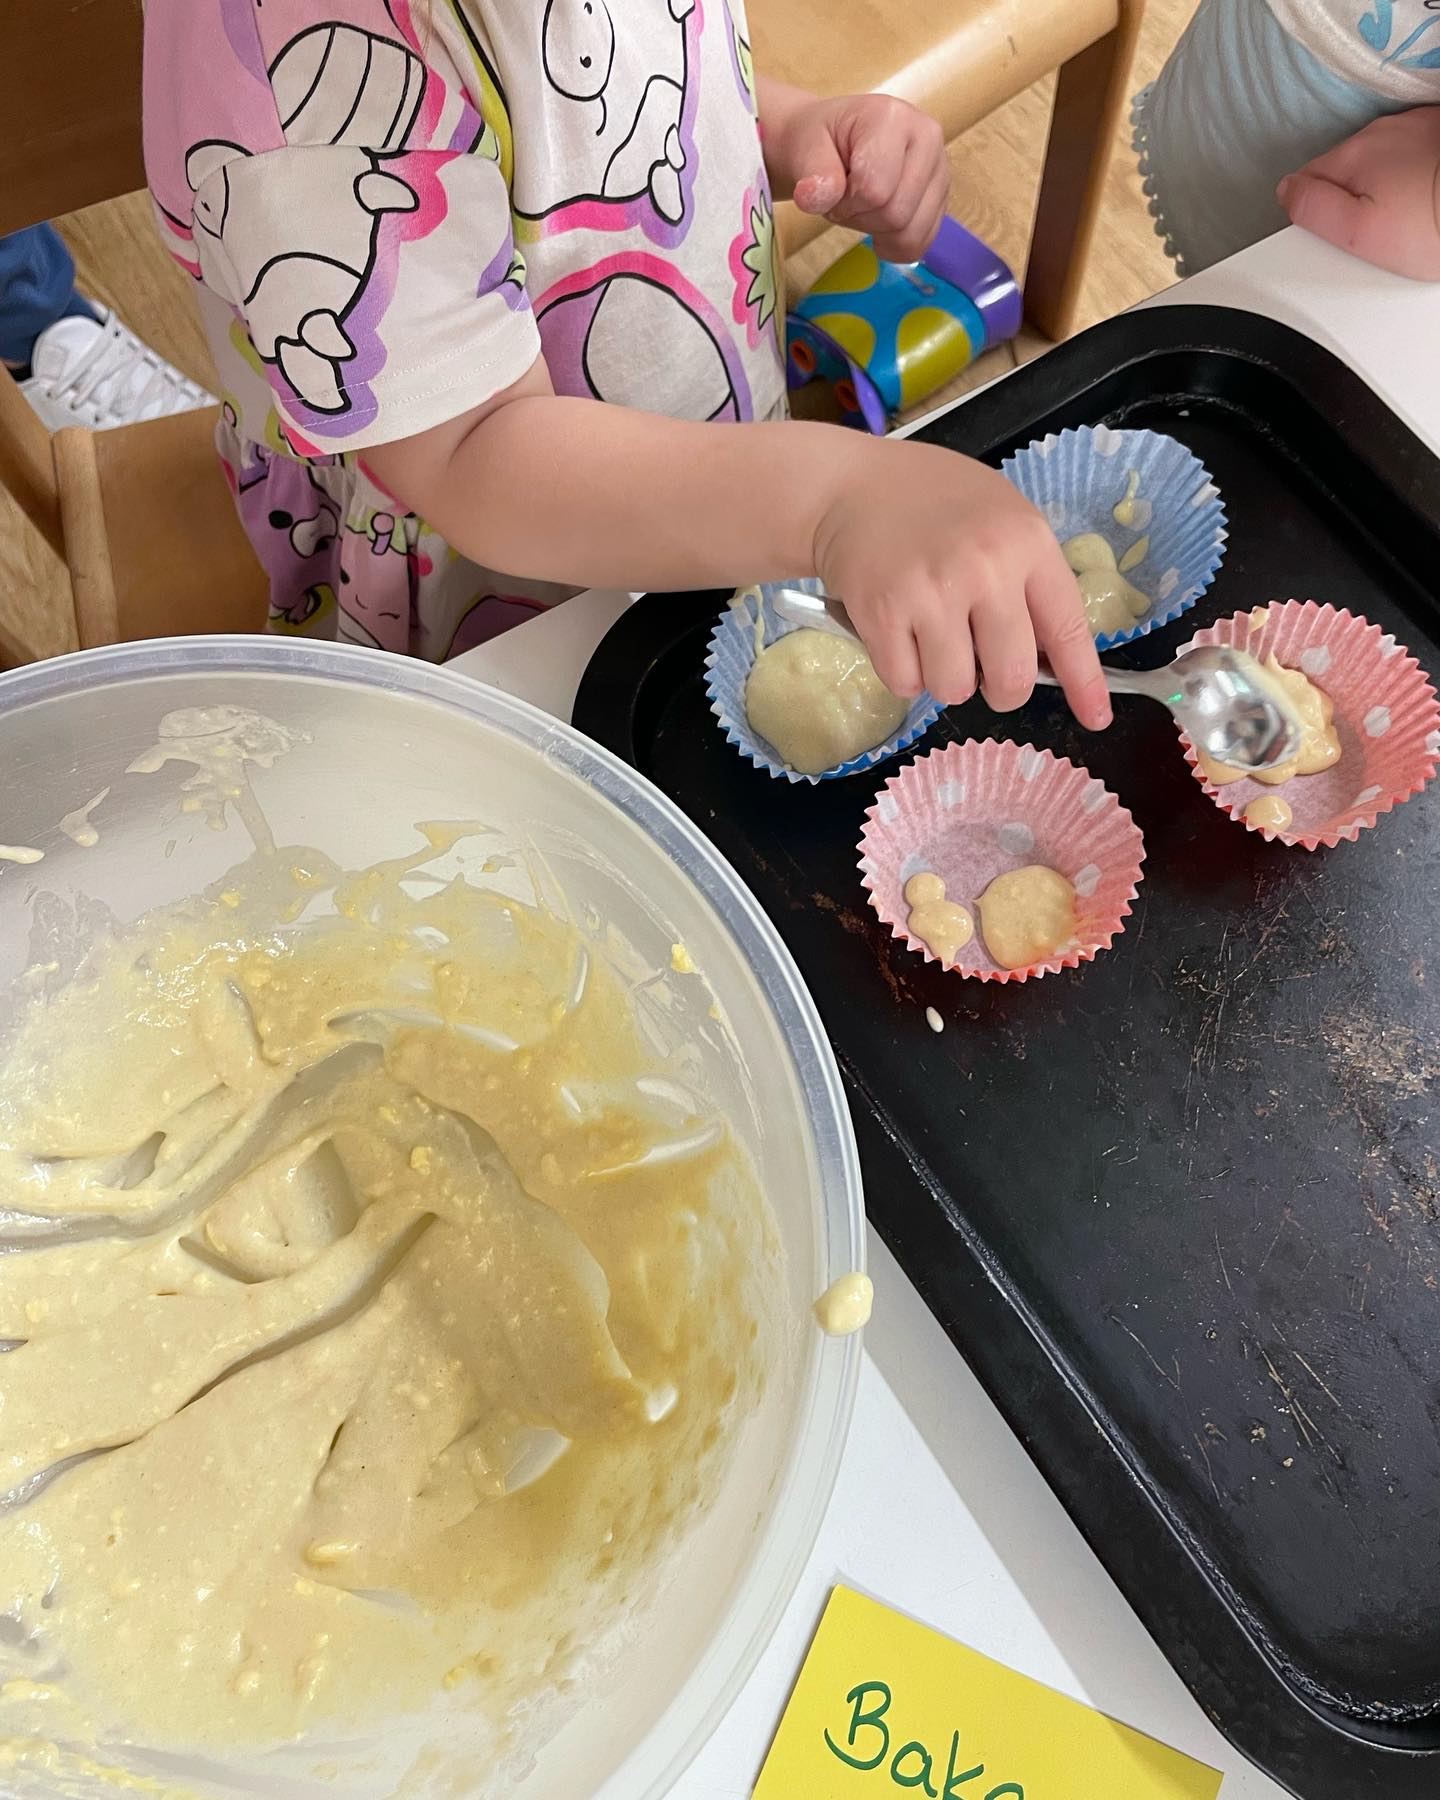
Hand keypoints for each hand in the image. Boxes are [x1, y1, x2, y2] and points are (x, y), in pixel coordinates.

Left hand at [771, 92, 949, 262]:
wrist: (832, 140)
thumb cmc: (820, 142)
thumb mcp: (804, 148)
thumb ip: (811, 172)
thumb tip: (812, 197)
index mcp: (892, 117)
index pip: (875, 191)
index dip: (846, 204)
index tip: (833, 188)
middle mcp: (927, 136)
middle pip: (897, 215)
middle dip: (862, 218)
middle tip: (846, 198)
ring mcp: (940, 167)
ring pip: (911, 233)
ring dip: (877, 232)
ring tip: (863, 205)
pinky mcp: (941, 195)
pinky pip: (921, 242)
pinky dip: (893, 244)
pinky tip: (879, 224)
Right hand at [813, 438, 1111, 729]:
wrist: (850, 486)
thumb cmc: (934, 503)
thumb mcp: (1002, 520)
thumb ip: (1028, 580)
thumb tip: (1048, 660)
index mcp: (1027, 543)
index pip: (1068, 629)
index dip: (1084, 683)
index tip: (1095, 718)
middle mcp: (986, 568)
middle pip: (1011, 677)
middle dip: (1000, 690)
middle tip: (982, 671)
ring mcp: (931, 592)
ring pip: (954, 688)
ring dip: (945, 679)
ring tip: (932, 640)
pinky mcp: (882, 612)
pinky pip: (905, 682)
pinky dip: (903, 672)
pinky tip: (899, 635)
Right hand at [1277, 107, 1439, 279]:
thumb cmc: (1432, 226)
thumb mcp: (1358, 233)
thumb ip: (1312, 210)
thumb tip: (1287, 193)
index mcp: (1354, 155)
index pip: (1305, 180)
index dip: (1310, 210)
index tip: (1330, 233)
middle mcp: (1385, 133)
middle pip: (1344, 170)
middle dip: (1348, 198)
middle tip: (1371, 232)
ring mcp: (1417, 130)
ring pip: (1379, 161)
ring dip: (1382, 186)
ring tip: (1402, 217)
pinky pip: (1411, 157)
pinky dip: (1411, 176)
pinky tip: (1421, 200)